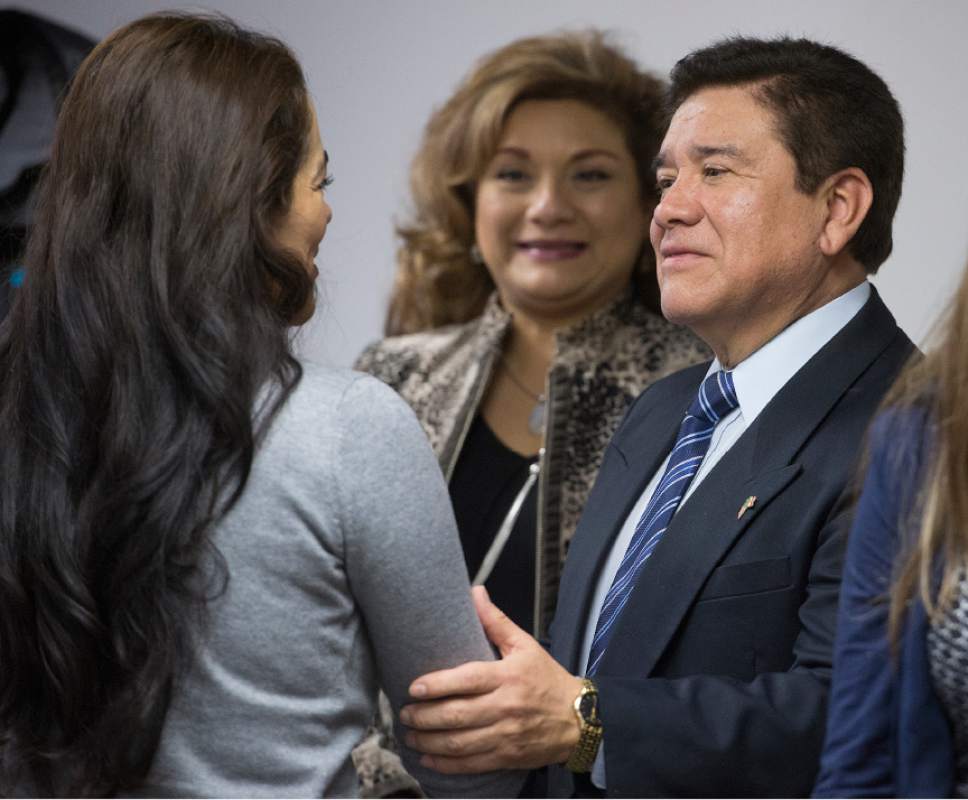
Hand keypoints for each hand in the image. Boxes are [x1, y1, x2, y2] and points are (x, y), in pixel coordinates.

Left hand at [399, 586, 582, 772]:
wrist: (580, 719)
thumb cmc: (548, 678)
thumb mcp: (525, 645)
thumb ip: (496, 622)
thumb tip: (475, 593)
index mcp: (508, 677)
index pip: (467, 680)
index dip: (438, 685)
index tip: (414, 687)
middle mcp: (505, 707)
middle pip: (457, 715)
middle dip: (425, 716)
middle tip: (404, 713)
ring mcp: (506, 735)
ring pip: (460, 743)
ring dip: (429, 741)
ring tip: (410, 735)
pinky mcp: (507, 757)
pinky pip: (472, 764)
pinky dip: (446, 764)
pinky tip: (428, 759)